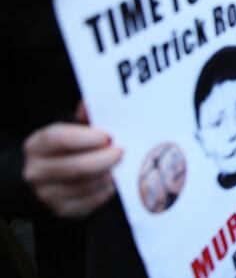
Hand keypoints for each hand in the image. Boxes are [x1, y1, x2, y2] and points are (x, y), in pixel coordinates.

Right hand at [23, 102, 122, 218]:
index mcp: (37, 146)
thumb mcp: (73, 129)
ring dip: (108, 174)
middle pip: (75, 166)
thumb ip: (85, 117)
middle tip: (121, 152)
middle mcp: (36, 171)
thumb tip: (91, 103)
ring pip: (86, 185)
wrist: (53, 180)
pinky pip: (91, 201)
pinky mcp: (63, 210)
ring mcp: (47, 194)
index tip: (107, 136)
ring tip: (119, 165)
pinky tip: (113, 180)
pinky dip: (106, 190)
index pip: (58, 139)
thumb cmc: (69, 149)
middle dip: (103, 158)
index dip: (85, 137)